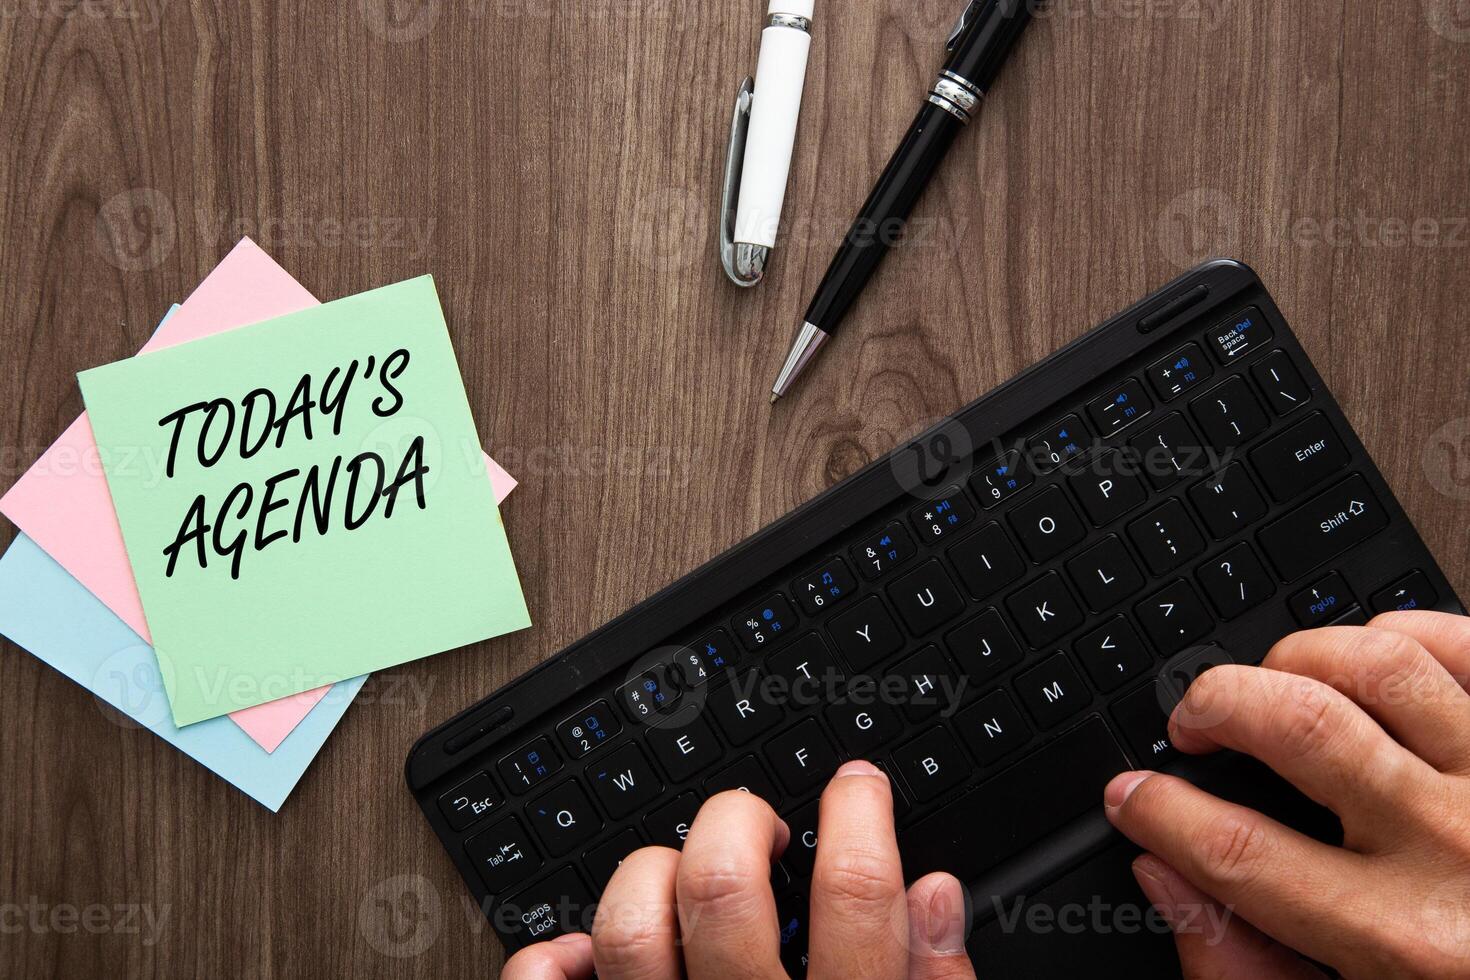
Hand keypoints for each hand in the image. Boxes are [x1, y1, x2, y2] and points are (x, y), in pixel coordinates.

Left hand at [502, 760, 976, 979]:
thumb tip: (937, 896)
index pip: (856, 902)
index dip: (861, 819)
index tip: (857, 788)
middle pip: (723, 891)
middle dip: (739, 820)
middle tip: (760, 821)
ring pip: (628, 932)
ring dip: (651, 874)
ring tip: (682, 876)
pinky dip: (550, 961)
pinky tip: (583, 953)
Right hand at [1105, 610, 1469, 977]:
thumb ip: (1245, 966)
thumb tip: (1167, 876)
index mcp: (1406, 944)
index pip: (1232, 847)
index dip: (1155, 807)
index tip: (1134, 793)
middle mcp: (1459, 851)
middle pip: (1292, 722)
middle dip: (1210, 704)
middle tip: (1195, 722)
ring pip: (1376, 664)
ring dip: (1298, 658)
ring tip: (1276, 685)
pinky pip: (1463, 642)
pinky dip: (1402, 631)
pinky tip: (1370, 660)